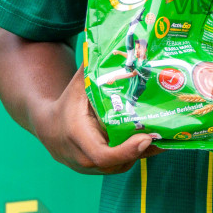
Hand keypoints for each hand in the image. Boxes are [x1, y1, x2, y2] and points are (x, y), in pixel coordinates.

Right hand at [30, 70, 157, 174]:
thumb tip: (109, 42)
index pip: (102, 155)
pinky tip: (153, 143)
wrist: (48, 126)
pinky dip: (136, 157)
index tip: (145, 138)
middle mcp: (82, 157)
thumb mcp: (78, 84)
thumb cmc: (67, 102)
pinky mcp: (96, 170)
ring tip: (164, 138)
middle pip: (117, 164)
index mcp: (77, 136)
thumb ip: (93, 67)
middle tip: (163, 135)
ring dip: (142, 155)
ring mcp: (88, 167)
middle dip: (142, 151)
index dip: (126, 151)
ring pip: (120, 166)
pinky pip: (119, 167)